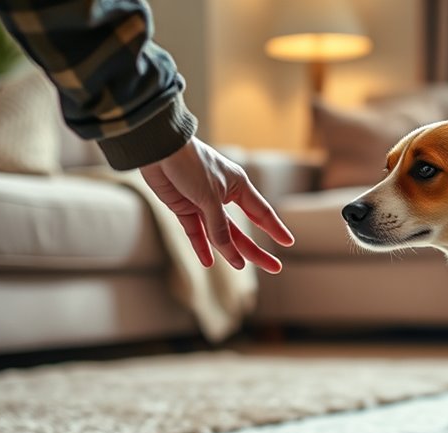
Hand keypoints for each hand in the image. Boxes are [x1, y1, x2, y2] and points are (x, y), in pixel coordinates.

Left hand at [139, 137, 294, 272]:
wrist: (159, 149)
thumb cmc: (191, 164)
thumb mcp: (210, 198)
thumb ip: (219, 227)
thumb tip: (230, 253)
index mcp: (237, 186)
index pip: (261, 213)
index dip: (275, 229)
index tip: (288, 242)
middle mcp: (222, 196)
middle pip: (242, 230)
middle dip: (256, 249)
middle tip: (274, 268)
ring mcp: (202, 204)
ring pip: (219, 234)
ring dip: (229, 251)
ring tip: (242, 267)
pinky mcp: (183, 208)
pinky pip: (196, 232)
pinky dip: (201, 246)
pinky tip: (209, 262)